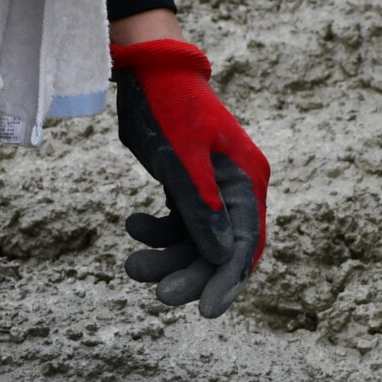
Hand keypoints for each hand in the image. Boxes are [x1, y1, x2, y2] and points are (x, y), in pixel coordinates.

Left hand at [111, 38, 268, 318]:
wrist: (148, 71)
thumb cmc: (170, 108)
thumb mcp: (184, 161)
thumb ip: (203, 209)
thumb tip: (223, 257)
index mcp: (248, 181)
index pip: (246, 243)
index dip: (228, 280)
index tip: (206, 311)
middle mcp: (236, 189)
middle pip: (219, 249)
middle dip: (190, 273)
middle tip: (160, 294)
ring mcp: (212, 189)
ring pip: (194, 241)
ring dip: (166, 256)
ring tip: (132, 264)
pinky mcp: (188, 187)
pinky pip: (177, 224)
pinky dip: (156, 232)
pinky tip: (133, 226)